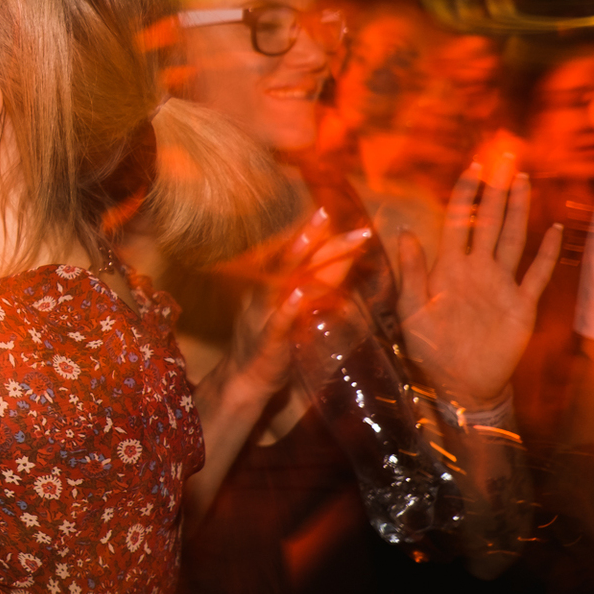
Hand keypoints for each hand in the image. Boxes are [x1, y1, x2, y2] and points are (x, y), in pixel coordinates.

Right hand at [224, 207, 375, 403]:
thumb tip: (345, 261)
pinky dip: (288, 306)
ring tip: (313, 234)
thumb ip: (318, 287)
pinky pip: (277, 320)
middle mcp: (267, 293)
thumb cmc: (274, 343)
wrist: (244, 381)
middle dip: (310, 234)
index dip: (321, 236)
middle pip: (289, 257)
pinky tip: (300, 292)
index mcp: (276, 285)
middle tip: (327, 211)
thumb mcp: (298, 310)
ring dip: (296, 255)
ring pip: (280, 279)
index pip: (300, 255)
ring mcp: (264, 314)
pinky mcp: (267, 340)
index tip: (349, 221)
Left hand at [397, 153, 562, 407]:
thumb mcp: (411, 309)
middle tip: (506, 159)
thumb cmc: (429, 348)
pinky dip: (546, 253)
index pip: (458, 221)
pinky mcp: (521, 305)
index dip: (465, 195)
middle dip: (497, 191)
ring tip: (524, 182)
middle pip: (490, 222)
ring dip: (519, 211)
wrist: (459, 384)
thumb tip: (405, 232)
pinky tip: (554, 229)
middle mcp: (477, 269)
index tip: (473, 168)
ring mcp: (501, 285)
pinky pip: (536, 274)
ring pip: (513, 239)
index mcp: (449, 267)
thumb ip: (411, 271)